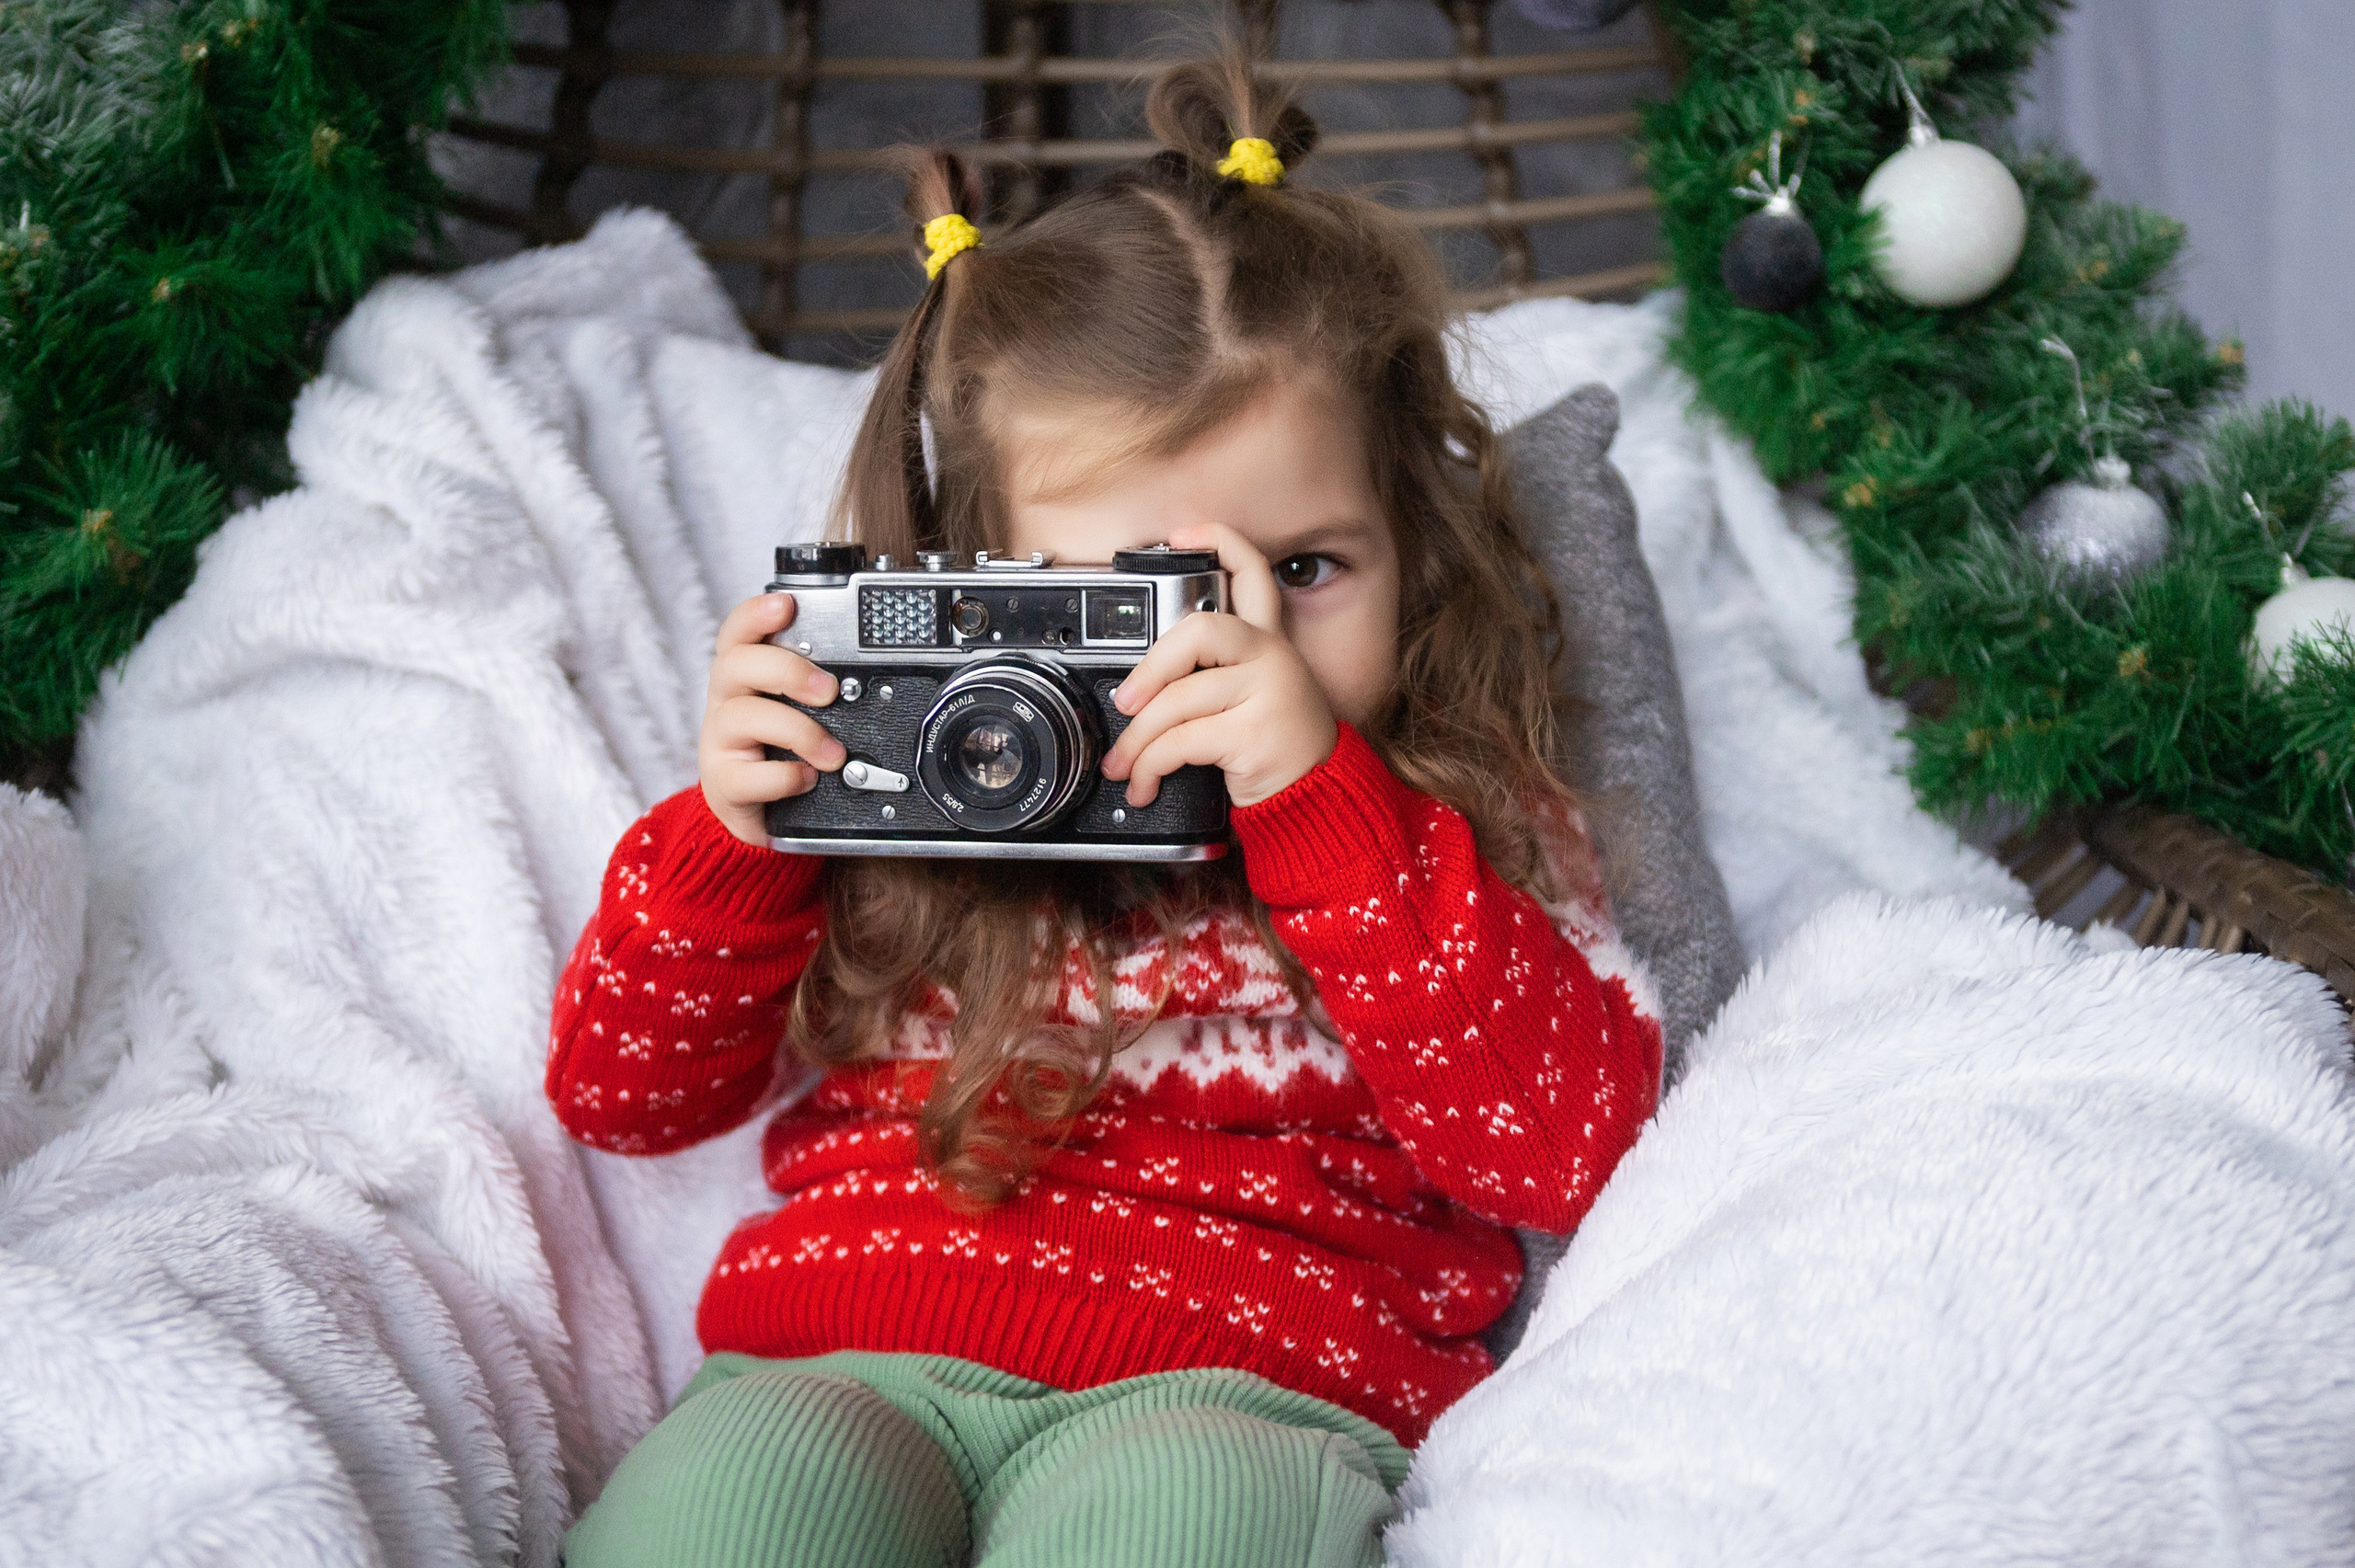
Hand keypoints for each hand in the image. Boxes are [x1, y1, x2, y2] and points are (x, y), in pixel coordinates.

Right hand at [699, 592, 846, 846]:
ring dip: (798, 731)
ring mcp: (720, 741)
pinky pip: (745, 775)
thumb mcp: (804, 709)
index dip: (757, 614)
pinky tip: (808, 779)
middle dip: (787, 671)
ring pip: (743, 717)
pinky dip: (784, 777)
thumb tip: (877, 673)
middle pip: (736, 665)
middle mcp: (728, 700)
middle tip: (828, 690)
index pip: (740, 632)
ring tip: (834, 753)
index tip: (786, 604)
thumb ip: (825, 685)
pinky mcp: (723, 782)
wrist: (765, 809)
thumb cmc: (784, 747)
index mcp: (747, 673)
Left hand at [1101, 523, 1338, 808]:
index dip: (1219, 541)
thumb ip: (1213, 675)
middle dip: (1150, 667)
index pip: (1253, 573)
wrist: (1316, 801)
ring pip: (1178, 700)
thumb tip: (1139, 685)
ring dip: (1137, 740)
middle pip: (1200, 631)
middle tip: (1126, 701)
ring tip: (1124, 765)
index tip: (1182, 535)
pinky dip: (1150, 766)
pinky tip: (1145, 783)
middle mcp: (1272, 658)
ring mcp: (1268, 693)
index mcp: (1267, 642)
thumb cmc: (1274, 748)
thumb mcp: (1252, 697)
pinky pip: (1181, 742)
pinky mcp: (1256, 734)